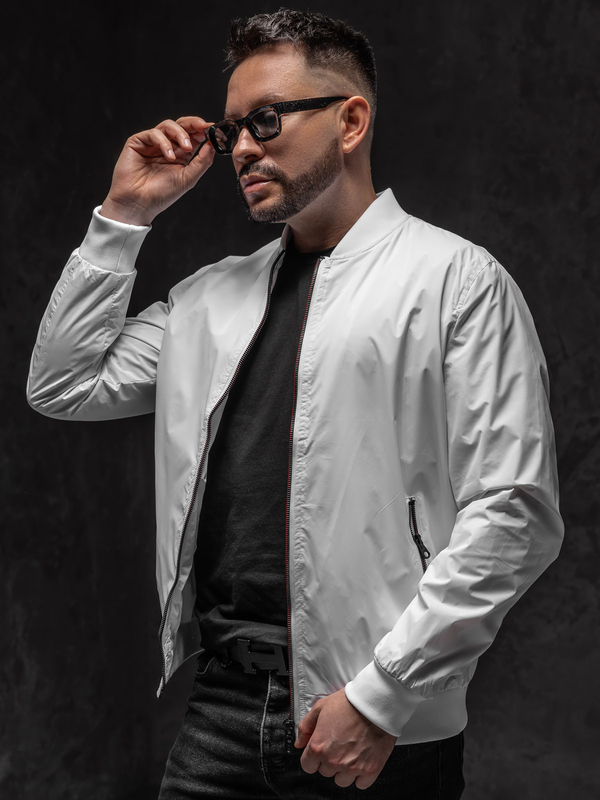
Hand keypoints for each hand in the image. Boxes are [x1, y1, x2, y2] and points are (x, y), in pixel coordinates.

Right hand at [100, 116, 215, 225]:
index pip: (194, 136)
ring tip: (187, 148)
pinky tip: (169, 156)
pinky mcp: (138, 142)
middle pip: (182, 126)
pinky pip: (154, 134)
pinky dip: (164, 142)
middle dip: (194, 124)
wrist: (138, 203)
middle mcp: (168, 147)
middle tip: (203, 127)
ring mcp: (153, 143)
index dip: (204, 131)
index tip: (214, 130)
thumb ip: (202, 162)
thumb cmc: (161, 194)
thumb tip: (213, 144)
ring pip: (168, 126)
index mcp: (181, 155)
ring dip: (180, 134)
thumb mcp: (188, 178)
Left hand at [294, 688, 396, 789]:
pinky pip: (360, 784)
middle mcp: (334, 760)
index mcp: (318, 746)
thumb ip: (306, 727)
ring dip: (344, 770)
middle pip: (325, 772)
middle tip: (339, 744)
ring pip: (341, 780)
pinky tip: (361, 760)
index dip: (313, 757)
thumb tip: (299, 742)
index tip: (320, 751)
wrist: (374, 703)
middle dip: (329, 760)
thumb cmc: (349, 703)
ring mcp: (352, 767)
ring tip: (351, 752)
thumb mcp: (320, 707)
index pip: (307, 766)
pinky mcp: (370, 770)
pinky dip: (360, 775)